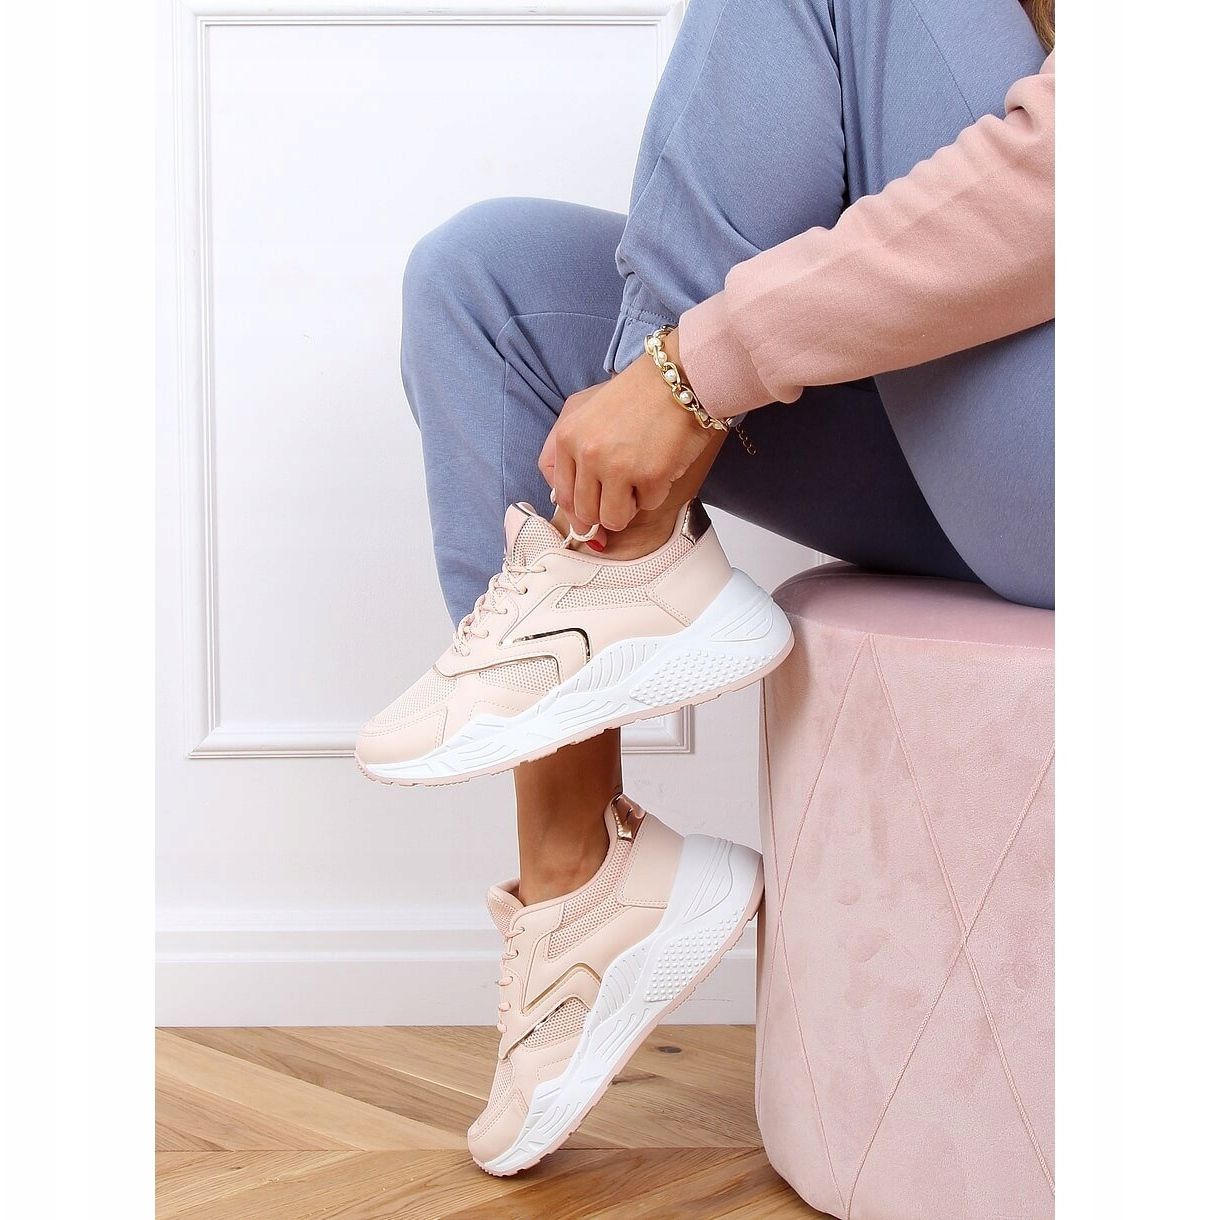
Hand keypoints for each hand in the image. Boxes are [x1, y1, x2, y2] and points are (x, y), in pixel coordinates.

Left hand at [538, 329, 716, 538]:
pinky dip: (657, 491)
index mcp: (567, 437)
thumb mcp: (584, 409)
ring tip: (640, 478)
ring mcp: (617, 466)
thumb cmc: (636, 393)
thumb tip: (576, 514)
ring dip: (629, 506)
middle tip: (623, 489)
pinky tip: (661, 464)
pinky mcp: (649, 475)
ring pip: (613, 518)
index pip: (561, 495)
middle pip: (586, 512)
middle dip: (605, 508)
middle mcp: (587, 453)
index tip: (594, 511)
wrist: (679, 376)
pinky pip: (648, 506)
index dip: (579, 510)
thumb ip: (568, 454)